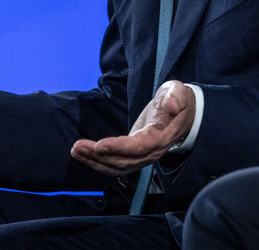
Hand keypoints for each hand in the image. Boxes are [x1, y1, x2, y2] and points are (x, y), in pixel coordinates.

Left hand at [70, 80, 194, 175]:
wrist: (183, 115)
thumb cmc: (178, 101)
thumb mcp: (178, 92)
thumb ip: (175, 97)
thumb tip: (171, 105)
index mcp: (161, 136)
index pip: (139, 146)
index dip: (119, 147)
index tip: (99, 144)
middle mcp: (151, 152)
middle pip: (124, 160)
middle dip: (99, 156)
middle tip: (78, 146)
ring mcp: (142, 157)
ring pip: (117, 166)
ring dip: (94, 161)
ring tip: (76, 150)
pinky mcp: (134, 156)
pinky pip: (115, 165)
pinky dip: (97, 162)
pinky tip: (82, 155)